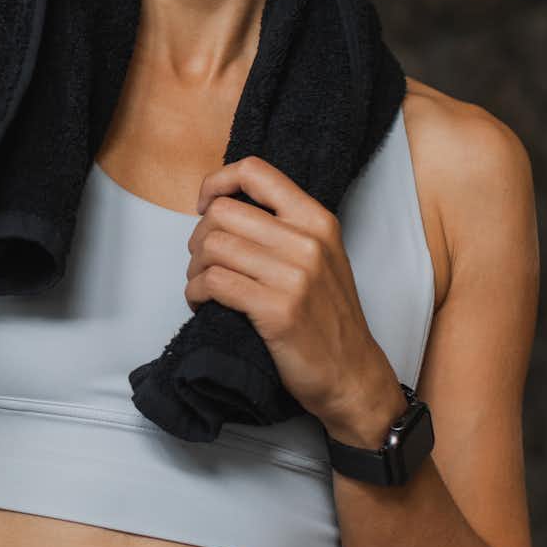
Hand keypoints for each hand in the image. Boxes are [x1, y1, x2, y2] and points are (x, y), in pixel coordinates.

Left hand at [181, 155, 402, 441]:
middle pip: (222, 212)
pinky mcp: (276, 310)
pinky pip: (213, 282)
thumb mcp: (321, 257)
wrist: (352, 374)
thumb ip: (284, 228)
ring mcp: (294, 276)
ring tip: (201, 285)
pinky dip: (195, 292)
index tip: (205, 205)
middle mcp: (307, 241)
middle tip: (202, 261)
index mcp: (317, 220)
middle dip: (199, 236)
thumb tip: (224, 208)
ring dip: (194, 268)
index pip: (255, 172)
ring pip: (212, 246)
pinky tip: (201, 303)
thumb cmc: (328, 317)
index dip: (218, 182)